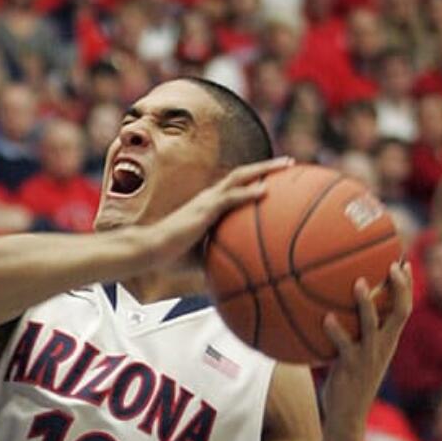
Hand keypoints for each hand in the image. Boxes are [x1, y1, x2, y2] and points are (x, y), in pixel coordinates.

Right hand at [130, 158, 294, 272]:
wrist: (151, 251)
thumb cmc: (172, 257)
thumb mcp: (203, 258)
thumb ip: (221, 260)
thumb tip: (238, 276)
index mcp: (208, 205)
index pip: (235, 186)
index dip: (255, 179)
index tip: (276, 178)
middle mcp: (209, 197)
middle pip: (243, 174)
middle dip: (267, 166)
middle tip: (290, 163)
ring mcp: (207, 201)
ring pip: (240, 177)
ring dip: (264, 169)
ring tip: (287, 165)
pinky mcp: (204, 210)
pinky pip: (230, 198)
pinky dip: (248, 193)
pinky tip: (266, 191)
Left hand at [321, 263, 413, 430]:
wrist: (348, 416)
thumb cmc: (349, 383)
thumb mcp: (358, 355)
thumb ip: (354, 335)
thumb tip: (335, 309)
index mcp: (388, 342)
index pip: (404, 309)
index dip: (407, 287)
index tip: (404, 263)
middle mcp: (383, 346)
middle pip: (400, 312)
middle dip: (399, 288)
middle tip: (392, 265)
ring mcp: (368, 356)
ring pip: (372, 325)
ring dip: (365, 303)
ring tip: (358, 283)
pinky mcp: (350, 367)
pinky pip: (343, 345)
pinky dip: (335, 330)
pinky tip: (326, 317)